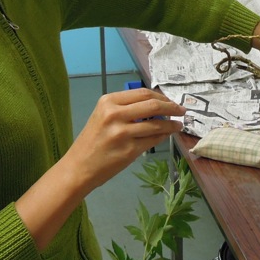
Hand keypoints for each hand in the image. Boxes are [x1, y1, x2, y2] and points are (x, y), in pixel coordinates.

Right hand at [64, 87, 184, 190]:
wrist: (78, 167)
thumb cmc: (92, 141)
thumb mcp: (103, 116)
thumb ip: (126, 109)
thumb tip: (156, 105)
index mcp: (108, 102)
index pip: (142, 93)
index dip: (161, 96)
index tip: (170, 100)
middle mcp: (115, 114)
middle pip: (153, 104)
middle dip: (172, 107)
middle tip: (181, 110)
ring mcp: (122, 133)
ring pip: (157, 123)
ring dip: (172, 124)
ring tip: (178, 125)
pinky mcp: (129, 150)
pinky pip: (153, 139)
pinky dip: (164, 135)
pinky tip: (167, 134)